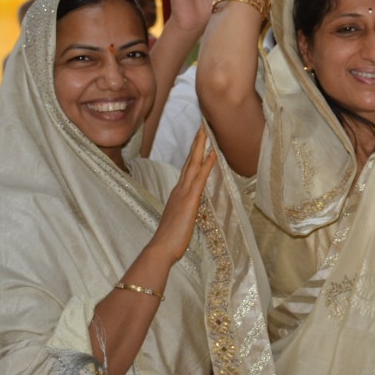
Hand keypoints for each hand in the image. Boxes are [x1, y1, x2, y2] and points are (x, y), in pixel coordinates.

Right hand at [150, 126, 216, 261]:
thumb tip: (187, 208)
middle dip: (196, 143)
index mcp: (178, 193)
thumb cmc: (169, 238)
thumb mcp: (178, 219)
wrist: (161, 248)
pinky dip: (206, 165)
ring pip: (193, 164)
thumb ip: (182, 210)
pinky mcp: (190, 200)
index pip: (187, 169)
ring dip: (201, 147)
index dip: (193, 154)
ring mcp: (184, 193)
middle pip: (189, 161)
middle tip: (203, 127)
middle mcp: (179, 189)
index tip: (199, 140)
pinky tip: (213, 154)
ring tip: (207, 132)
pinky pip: (200, 178)